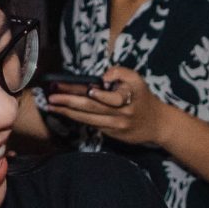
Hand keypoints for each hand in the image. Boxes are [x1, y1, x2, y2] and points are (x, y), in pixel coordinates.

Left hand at [41, 66, 175, 146]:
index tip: (89, 89)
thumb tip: (103, 76)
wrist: (157, 124)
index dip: (102, 94)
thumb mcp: (137, 81)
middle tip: (52, 96)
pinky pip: (91, 125)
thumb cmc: (142, 98)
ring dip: (68, 112)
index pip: (115, 96)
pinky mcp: (113, 134)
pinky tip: (64, 113)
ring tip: (51, 105)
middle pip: (94, 107)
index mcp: (131, 95)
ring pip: (89, 118)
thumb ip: (121, 73)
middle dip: (70, 101)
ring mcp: (117, 125)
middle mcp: (124, 112)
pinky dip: (76, 118)